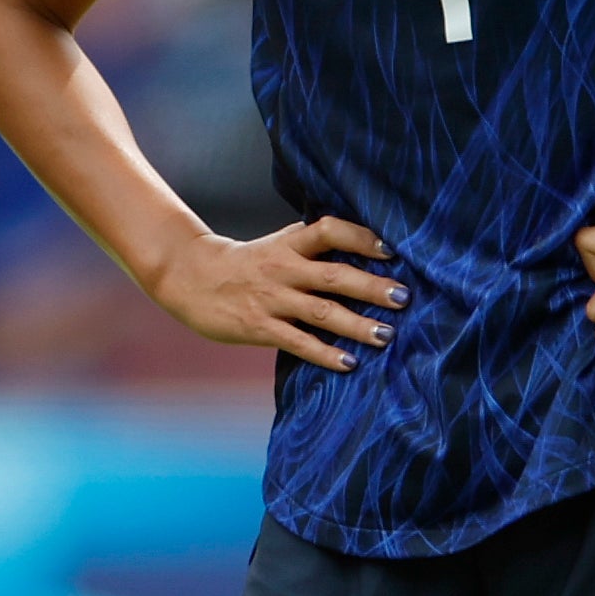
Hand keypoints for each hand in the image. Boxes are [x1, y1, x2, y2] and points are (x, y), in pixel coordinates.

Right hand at [145, 213, 401, 369]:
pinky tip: (349, 363)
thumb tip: (363, 243)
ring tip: (387, 336)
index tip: (391, 250)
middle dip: (371, 287)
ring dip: (356, 325)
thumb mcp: (278, 244)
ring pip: (321, 312)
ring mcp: (272, 299)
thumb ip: (313, 245)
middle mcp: (284, 269)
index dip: (360, 238)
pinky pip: (298, 342)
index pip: (330, 231)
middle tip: (404, 298)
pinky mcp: (259, 327)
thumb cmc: (246, 263)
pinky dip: (324, 354)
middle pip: (334, 275)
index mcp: (290, 244)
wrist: (191, 277)